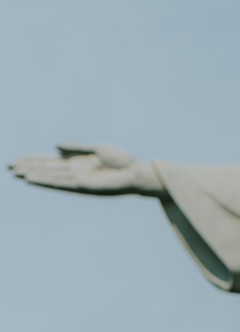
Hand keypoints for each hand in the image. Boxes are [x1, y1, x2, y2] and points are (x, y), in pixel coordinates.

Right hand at [9, 142, 164, 196]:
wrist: (134, 171)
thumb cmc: (120, 160)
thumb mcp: (96, 148)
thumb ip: (75, 147)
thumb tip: (55, 146)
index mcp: (76, 162)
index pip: (50, 161)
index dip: (34, 159)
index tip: (18, 158)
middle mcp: (74, 171)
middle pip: (46, 168)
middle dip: (28, 166)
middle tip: (9, 166)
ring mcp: (77, 178)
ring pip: (49, 175)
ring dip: (32, 173)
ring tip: (15, 171)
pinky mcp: (82, 185)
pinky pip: (60, 182)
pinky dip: (45, 180)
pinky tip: (32, 179)